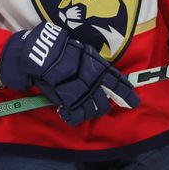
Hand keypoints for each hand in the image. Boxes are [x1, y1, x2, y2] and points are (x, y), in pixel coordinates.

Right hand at [0, 22, 139, 124]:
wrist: (36, 52)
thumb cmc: (57, 52)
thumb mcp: (79, 54)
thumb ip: (91, 67)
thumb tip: (104, 82)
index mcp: (95, 62)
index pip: (115, 79)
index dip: (125, 91)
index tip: (132, 100)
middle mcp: (90, 74)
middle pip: (105, 97)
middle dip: (105, 105)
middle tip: (102, 109)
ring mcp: (79, 86)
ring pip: (93, 107)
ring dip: (91, 111)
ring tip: (85, 111)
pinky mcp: (66, 96)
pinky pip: (75, 112)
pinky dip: (74, 116)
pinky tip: (69, 115)